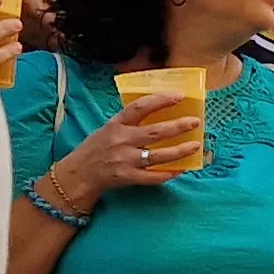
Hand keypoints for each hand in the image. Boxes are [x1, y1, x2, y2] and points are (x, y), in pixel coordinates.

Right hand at [46, 92, 205, 207]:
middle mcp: (121, 141)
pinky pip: (153, 177)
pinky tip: (181, 169)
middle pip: (155, 132)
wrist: (78, 174)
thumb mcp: (108, 129)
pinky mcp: (127, 177)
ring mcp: (125, 160)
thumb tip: (159, 112)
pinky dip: (168, 173)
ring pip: (158, 156)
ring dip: (180, 151)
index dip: (160, 100)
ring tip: (195, 146)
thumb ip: (129, 123)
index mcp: (116, 124)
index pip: (140, 107)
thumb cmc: (96, 149)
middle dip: (178, 126)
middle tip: (196, 122)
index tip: (179, 96)